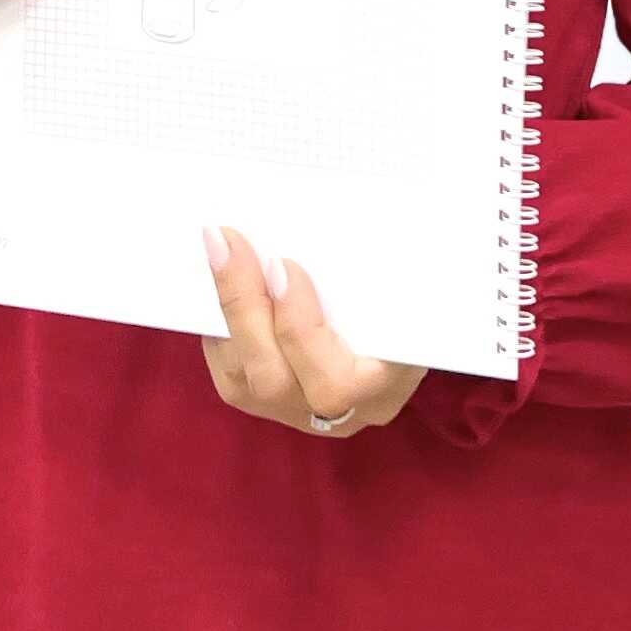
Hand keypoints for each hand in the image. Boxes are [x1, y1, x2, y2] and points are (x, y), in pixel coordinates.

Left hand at [200, 225, 427, 440]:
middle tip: (230, 244)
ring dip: (226, 310)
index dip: (300, 331)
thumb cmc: (412, 299)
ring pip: (245, 382)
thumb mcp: (410, 284)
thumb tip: (326, 216)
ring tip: (219, 250)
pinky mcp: (269, 406)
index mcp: (387, 385)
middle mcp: (344, 412)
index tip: (283, 266)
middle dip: (244, 308)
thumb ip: (376, 268)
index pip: (336, 383)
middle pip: (275, 382)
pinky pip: (230, 375)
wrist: (405, 330)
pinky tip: (218, 283)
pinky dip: (219, 326)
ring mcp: (304, 414)